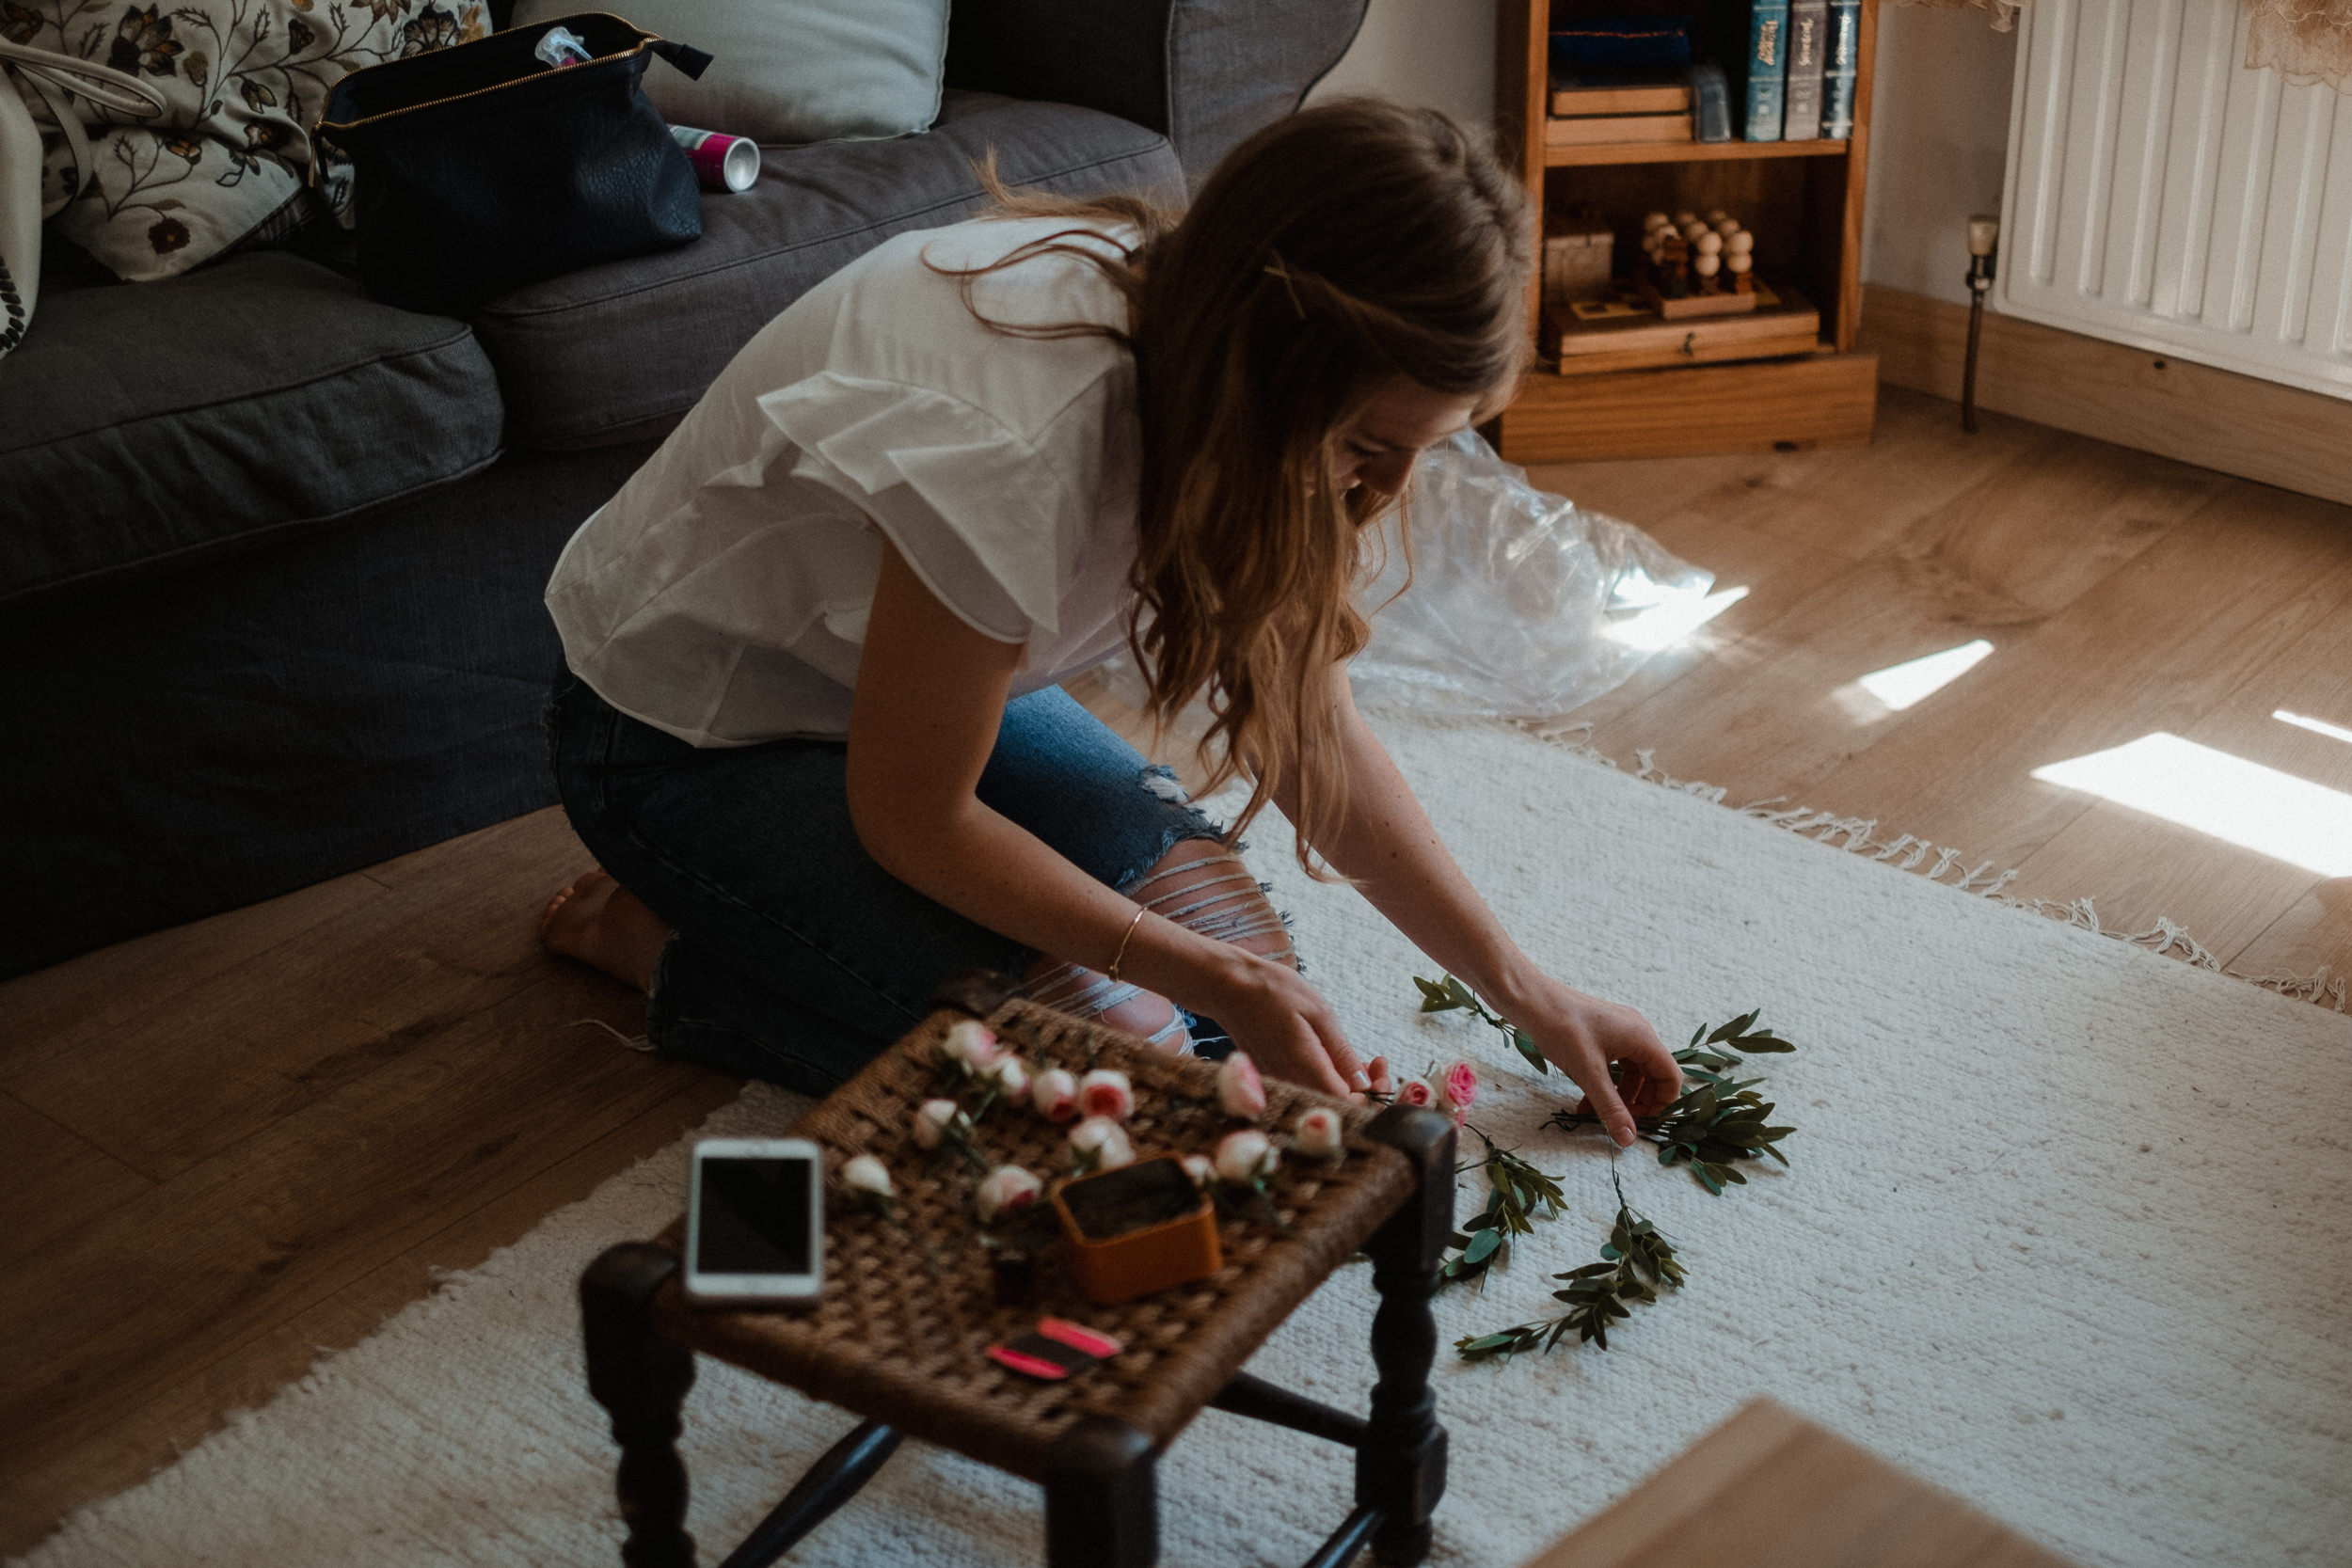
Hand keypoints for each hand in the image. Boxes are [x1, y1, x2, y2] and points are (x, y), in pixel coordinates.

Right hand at [1192, 950, 1367, 1099]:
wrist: (1229, 989)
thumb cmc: (1272, 993)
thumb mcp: (1318, 1013)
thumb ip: (1341, 1053)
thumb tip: (1364, 1084)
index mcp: (1306, 1068)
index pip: (1348, 1105)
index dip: (1373, 1094)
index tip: (1380, 1068)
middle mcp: (1292, 1084)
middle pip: (1338, 1108)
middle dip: (1367, 1090)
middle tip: (1376, 1063)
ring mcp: (1281, 1085)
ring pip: (1324, 1101)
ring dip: (1350, 1086)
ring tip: (1363, 1060)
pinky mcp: (1274, 1081)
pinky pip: (1309, 1091)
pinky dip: (1328, 1081)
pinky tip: (1336, 1061)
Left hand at [1503, 975, 1680, 1146]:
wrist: (1531, 1000)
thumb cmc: (1562, 1028)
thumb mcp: (1588, 1073)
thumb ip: (1610, 1108)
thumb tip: (1628, 1139)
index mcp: (1642, 1037)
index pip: (1670, 1077)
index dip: (1661, 1104)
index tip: (1642, 1124)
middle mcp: (1636, 1033)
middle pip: (1652, 1077)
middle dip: (1637, 1103)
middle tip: (1617, 1123)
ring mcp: (1619, 1032)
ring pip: (1630, 1074)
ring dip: (1617, 1097)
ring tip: (1595, 1116)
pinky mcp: (1602, 1035)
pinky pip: (1613, 1066)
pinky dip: (1603, 1085)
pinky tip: (1584, 1102)